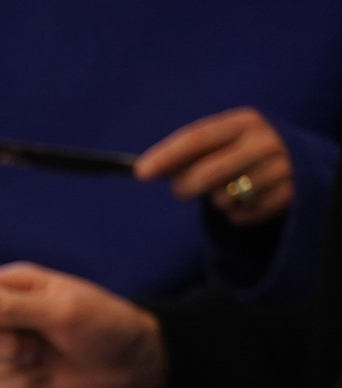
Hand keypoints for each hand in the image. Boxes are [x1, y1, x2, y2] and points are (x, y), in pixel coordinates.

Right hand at [0, 263, 166, 387]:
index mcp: (10, 286)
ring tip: (39, 357)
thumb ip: (12, 306)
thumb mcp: (63, 311)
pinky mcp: (10, 371)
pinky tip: (42, 374)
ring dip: (5, 366)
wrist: (129, 364)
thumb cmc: (105, 325)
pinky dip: (16, 384)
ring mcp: (3, 344)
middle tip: (24, 346)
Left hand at [137, 107, 292, 226]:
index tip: (140, 172)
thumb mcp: (224, 140)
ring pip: (223, 199)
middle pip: (206, 173)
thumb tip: (146, 169)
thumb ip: (191, 152)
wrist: (298, 162)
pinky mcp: (287, 196)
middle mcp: (265, 142)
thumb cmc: (243, 150)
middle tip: (180, 191)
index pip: (198, 138)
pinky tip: (247, 200)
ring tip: (230, 188)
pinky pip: (241, 216)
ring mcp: (280, 169)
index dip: (167, 156)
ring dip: (216, 200)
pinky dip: (235, 214)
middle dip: (184, 187)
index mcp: (245, 121)